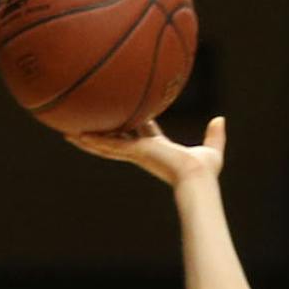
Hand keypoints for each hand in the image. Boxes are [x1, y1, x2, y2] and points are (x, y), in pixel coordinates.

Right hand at [63, 116, 224, 186]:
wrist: (197, 177)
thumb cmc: (205, 171)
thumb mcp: (211, 148)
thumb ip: (215, 135)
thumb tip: (221, 119)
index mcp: (157, 148)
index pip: (141, 131)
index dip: (132, 123)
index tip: (122, 111)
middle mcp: (143, 150)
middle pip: (118, 137)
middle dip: (103, 131)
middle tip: (86, 124)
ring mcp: (135, 152)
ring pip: (106, 143)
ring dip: (88, 138)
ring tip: (68, 132)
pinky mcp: (133, 152)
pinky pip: (107, 144)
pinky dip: (92, 140)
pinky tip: (75, 135)